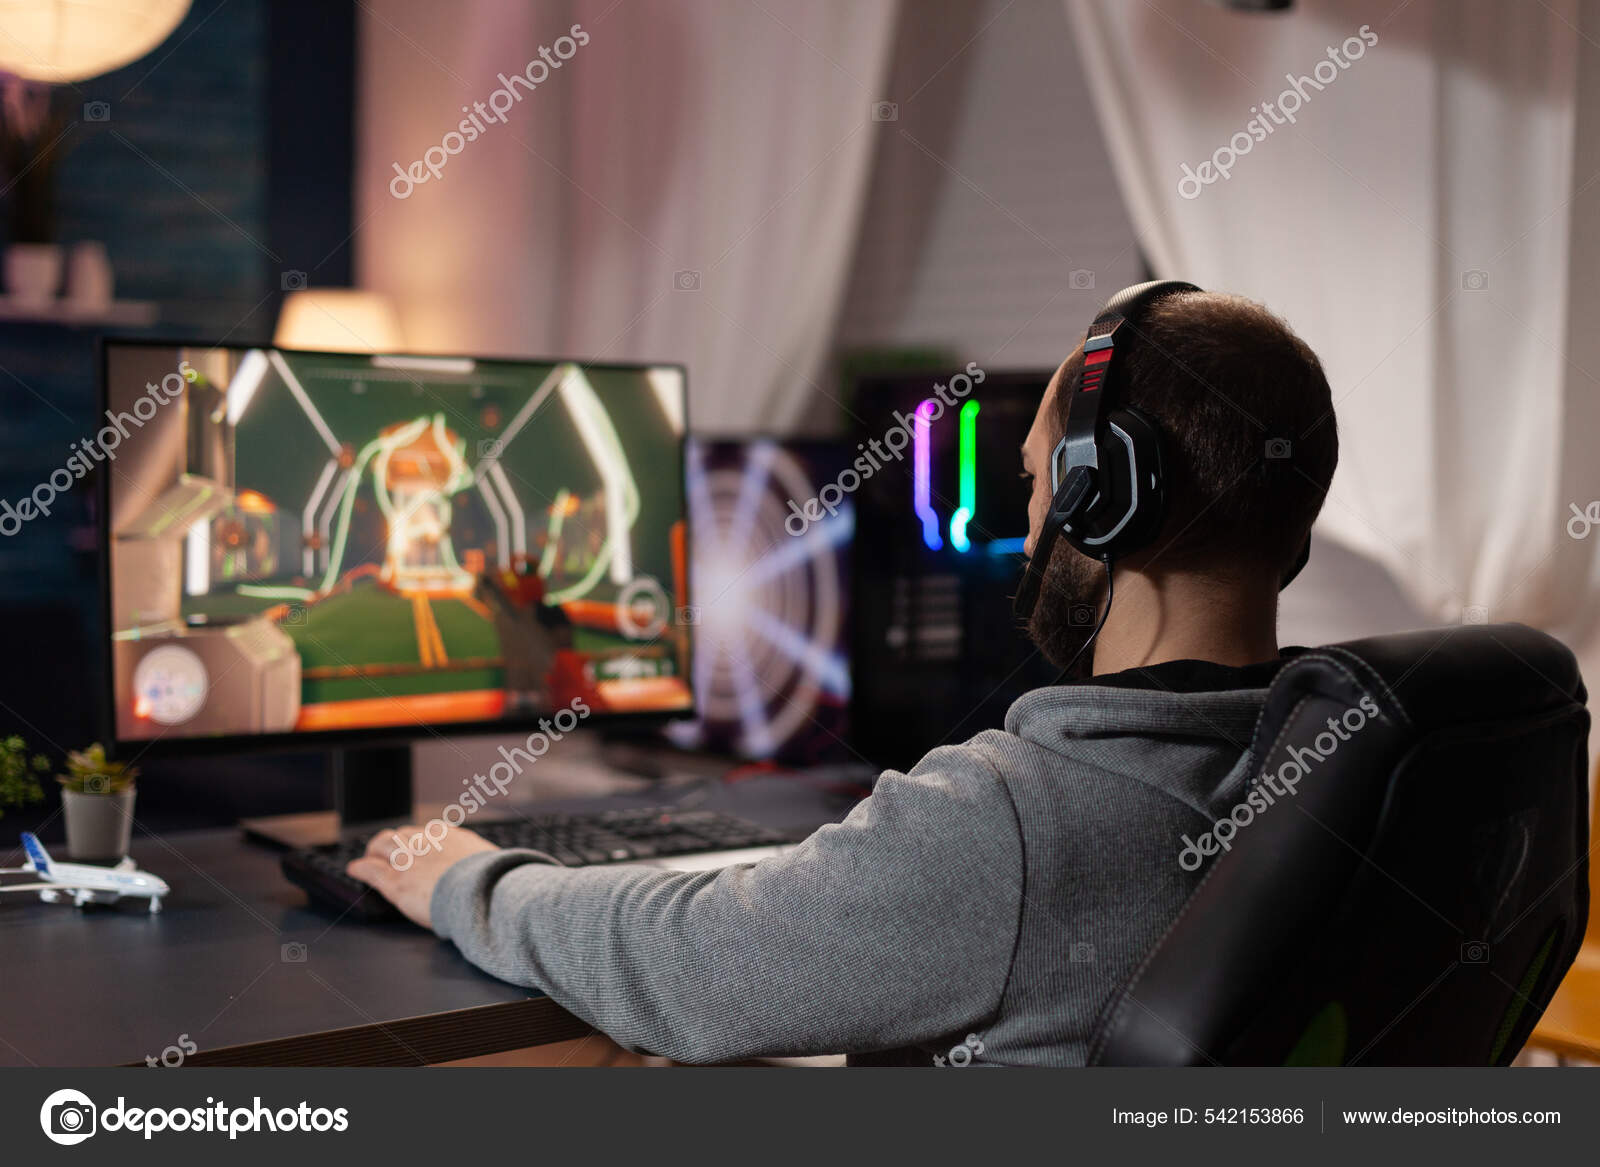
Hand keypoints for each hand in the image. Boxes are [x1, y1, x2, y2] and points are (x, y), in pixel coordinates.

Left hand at [346, 824, 499, 928]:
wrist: (480, 893)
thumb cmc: (491, 882)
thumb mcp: (491, 862)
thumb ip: (482, 861)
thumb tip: (497, 867)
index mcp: (451, 837)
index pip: (428, 832)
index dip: (419, 840)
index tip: (418, 846)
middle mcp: (427, 842)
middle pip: (402, 834)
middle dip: (394, 842)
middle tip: (387, 850)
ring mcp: (409, 860)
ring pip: (383, 845)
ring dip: (376, 850)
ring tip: (369, 856)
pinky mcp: (396, 880)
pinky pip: (371, 869)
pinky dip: (361, 867)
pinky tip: (355, 868)